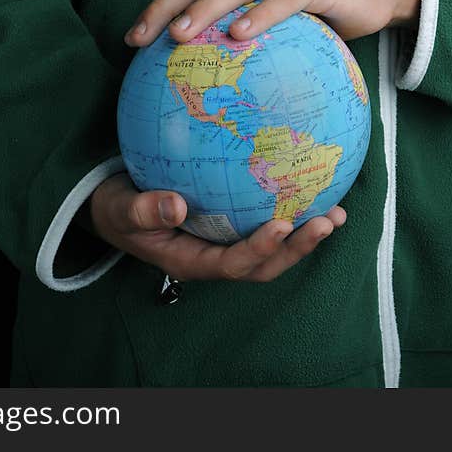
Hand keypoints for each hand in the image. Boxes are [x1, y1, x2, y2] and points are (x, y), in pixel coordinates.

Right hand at [90, 173, 345, 281]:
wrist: (114, 206)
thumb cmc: (116, 208)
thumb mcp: (119, 209)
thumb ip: (142, 211)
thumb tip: (175, 206)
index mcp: (192, 260)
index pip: (233, 263)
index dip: (260, 249)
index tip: (282, 224)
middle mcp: (215, 257)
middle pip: (265, 264)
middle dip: (298, 247)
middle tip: (328, 221)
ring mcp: (226, 243)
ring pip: (273, 248)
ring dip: (305, 234)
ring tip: (337, 213)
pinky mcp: (232, 225)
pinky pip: (266, 222)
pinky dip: (292, 212)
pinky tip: (314, 187)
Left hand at [125, 0, 421, 46]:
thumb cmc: (322, 20)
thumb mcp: (281, 35)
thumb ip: (249, 47)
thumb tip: (213, 90)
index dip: (158, 8)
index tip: (133, 41)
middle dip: (167, 6)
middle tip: (142, 38)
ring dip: (205, 8)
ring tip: (179, 33)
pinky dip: (260, 15)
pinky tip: (239, 35)